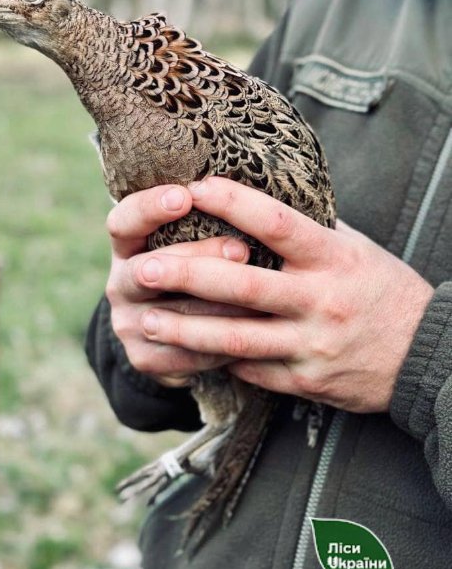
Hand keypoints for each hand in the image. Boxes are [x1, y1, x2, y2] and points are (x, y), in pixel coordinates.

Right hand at [105, 184, 252, 386]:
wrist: (176, 330)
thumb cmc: (196, 265)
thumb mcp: (189, 238)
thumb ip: (203, 220)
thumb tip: (248, 198)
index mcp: (127, 246)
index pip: (123, 222)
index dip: (149, 209)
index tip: (184, 196)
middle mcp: (119, 283)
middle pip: (146, 269)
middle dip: (196, 258)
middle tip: (241, 249)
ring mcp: (127, 323)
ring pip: (172, 315)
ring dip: (220, 304)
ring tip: (262, 295)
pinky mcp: (142, 358)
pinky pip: (184, 353)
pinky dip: (220, 344)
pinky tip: (253, 332)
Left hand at [134, 177, 433, 412]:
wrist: (426, 353)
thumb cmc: (381, 288)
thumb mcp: (353, 247)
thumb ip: (306, 229)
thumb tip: (252, 200)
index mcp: (333, 257)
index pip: (276, 223)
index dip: (233, 203)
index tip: (196, 187)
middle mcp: (322, 300)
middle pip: (245, 286)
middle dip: (189, 276)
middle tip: (144, 269)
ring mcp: (313, 345)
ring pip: (240, 338)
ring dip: (187, 331)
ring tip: (147, 320)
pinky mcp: (308, 381)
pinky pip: (253, 370)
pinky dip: (217, 359)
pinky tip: (184, 351)